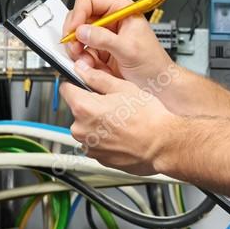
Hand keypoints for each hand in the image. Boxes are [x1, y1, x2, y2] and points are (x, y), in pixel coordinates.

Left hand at [61, 63, 178, 175]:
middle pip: (78, 110)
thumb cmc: (148, 118)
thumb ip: (97, 78)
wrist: (163, 144)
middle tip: (114, 103)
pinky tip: (123, 133)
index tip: (84, 83)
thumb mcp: (124, 87)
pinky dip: (105, 138)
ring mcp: (89, 146)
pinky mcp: (98, 158)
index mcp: (84, 108)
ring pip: (87, 127)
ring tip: (121, 120)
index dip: (77, 83)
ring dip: (99, 123)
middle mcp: (81, 130)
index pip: (66, 89)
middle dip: (92, 105)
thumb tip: (84, 70)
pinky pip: (96, 142)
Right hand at [63, 0, 174, 87]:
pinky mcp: (99, 51)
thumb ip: (104, 39)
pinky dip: (82, 60)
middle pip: (79, 18)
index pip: (89, 1)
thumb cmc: (152, 62)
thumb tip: (82, 31)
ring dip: (77, 50)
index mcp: (120, 10)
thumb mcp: (129, 49)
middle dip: (75, 34)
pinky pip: (81, 52)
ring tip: (87, 60)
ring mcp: (103, 36)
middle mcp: (110, 20)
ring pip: (77, 37)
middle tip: (76, 47)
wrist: (156, 82)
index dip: (78, 14)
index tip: (74, 30)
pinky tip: (91, 66)